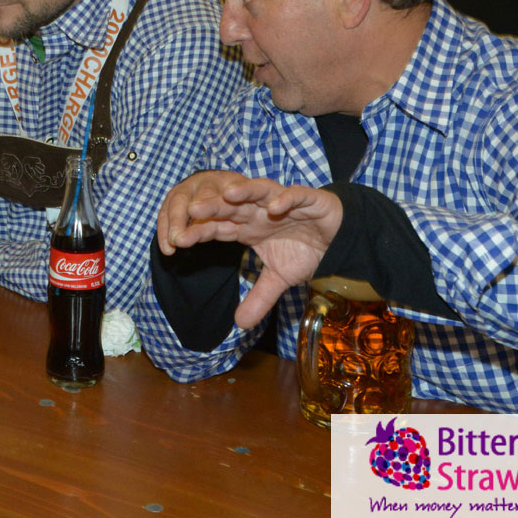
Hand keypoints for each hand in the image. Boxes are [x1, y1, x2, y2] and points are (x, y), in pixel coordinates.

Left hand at [156, 171, 342, 327]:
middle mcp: (260, 211)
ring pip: (259, 192)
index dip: (200, 232)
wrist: (340, 239)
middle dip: (213, 208)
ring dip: (245, 192)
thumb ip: (259, 298)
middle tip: (190, 210)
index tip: (177, 240)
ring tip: (227, 194)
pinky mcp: (309, 199)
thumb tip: (239, 325)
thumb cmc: (306, 251)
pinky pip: (296, 195)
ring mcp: (282, 202)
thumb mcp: (279, 280)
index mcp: (248, 227)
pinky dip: (286, 199)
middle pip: (232, 207)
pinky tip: (275, 206)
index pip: (219, 228)